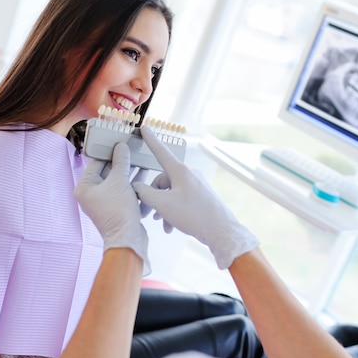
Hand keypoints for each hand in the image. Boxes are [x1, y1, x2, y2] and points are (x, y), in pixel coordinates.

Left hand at [74, 143, 149, 273]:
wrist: (128, 238)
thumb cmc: (118, 211)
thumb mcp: (120, 181)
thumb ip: (121, 161)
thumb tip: (121, 146)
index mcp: (84, 187)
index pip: (96, 162)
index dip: (108, 151)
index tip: (119, 141)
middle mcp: (92, 194)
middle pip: (107, 171)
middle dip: (121, 160)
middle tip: (131, 147)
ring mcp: (104, 201)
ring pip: (117, 180)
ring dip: (129, 170)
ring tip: (140, 157)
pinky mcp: (117, 207)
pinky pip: (124, 189)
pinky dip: (132, 182)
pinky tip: (144, 171)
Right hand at [132, 128, 258, 268]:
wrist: (221, 231)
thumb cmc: (193, 215)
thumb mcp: (163, 204)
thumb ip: (145, 193)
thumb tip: (137, 187)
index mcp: (180, 171)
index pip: (161, 151)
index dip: (150, 140)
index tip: (144, 127)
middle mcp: (189, 175)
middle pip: (163, 180)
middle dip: (155, 197)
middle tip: (153, 214)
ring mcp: (196, 185)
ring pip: (171, 193)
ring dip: (164, 208)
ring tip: (163, 223)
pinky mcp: (201, 196)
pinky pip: (181, 200)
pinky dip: (174, 212)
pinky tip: (171, 227)